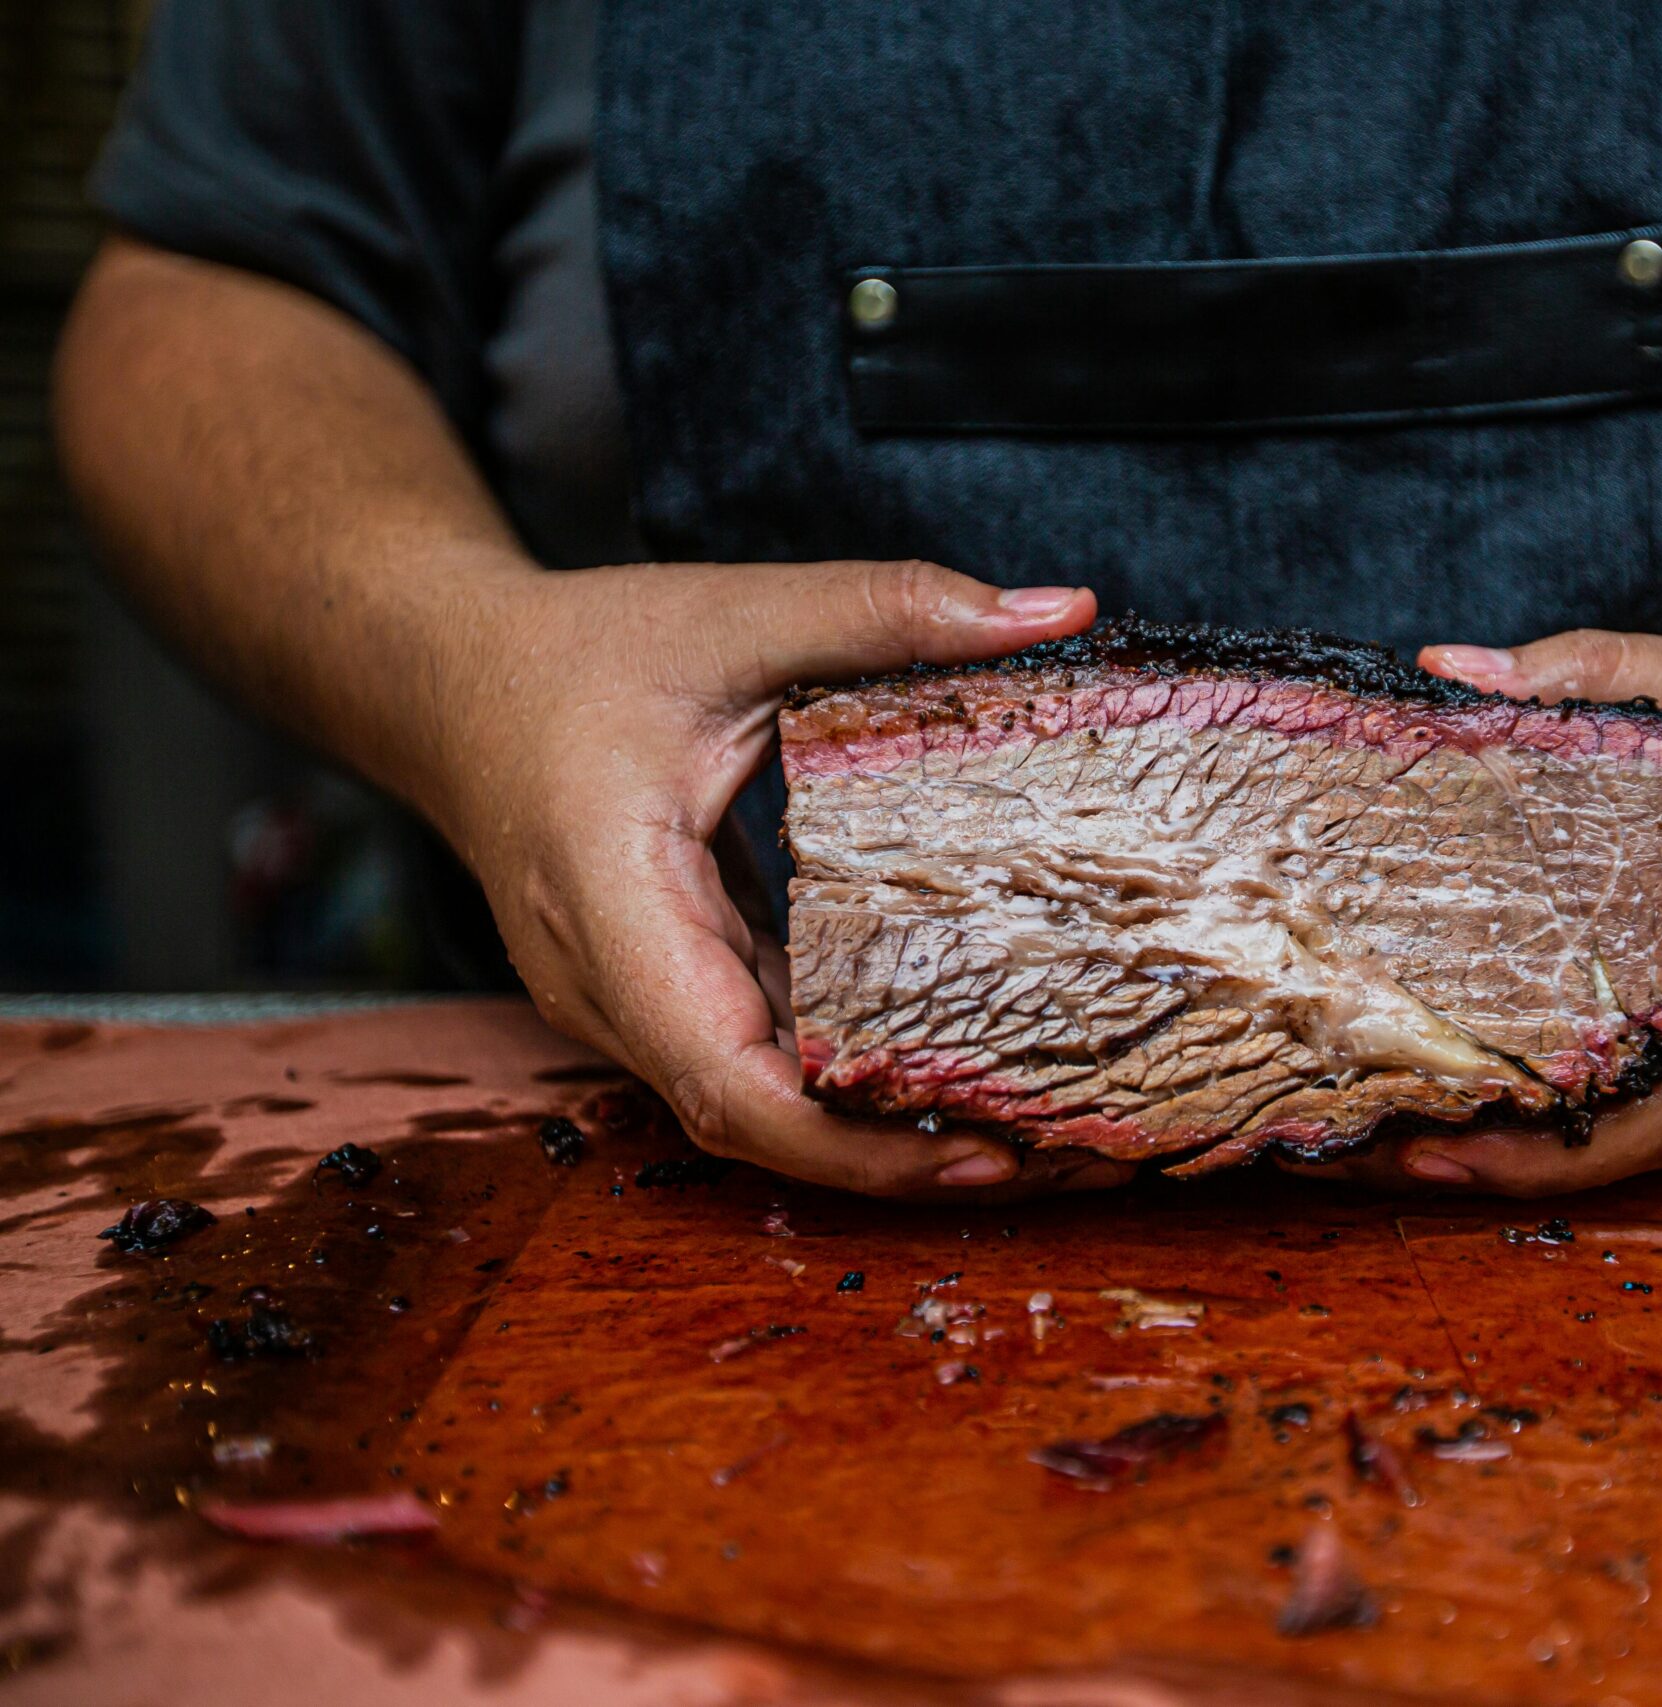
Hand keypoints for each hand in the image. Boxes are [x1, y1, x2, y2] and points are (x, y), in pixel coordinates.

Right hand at [421, 555, 1127, 1197]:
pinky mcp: (659, 990)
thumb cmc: (577, 651)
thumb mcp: (738, 611)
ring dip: (881, 1129)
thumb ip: (890, 606)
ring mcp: (626, 1001)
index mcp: (616, 902)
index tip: (971, 1152)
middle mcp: (609, 983)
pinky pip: (756, 1057)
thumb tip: (1063, 606)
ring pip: (758, 1103)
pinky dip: (848, 1073)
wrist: (448, 680)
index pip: (726, 1079)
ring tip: (1031, 1132)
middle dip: (897, 1160)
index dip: (848, 1143)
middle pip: (756, 1118)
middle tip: (1051, 1157)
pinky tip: (954, 1065)